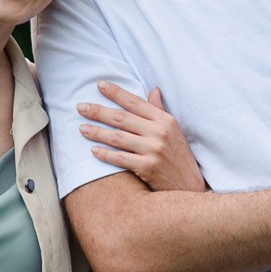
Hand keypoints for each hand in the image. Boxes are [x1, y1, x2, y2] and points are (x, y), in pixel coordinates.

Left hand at [78, 83, 208, 192]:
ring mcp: (153, 150)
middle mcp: (159, 132)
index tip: (99, 85)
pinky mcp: (148, 167)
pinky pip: (120, 158)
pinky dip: (105, 154)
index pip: (135, 102)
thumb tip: (153, 90)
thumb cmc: (179, 157)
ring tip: (81, 128)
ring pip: (118, 137)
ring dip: (97, 132)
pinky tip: (93, 150)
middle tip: (80, 107)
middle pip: (122, 118)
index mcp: (165, 120)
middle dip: (98, 111)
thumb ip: (160, 110)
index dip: (116, 92)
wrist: (190, 186)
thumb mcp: (174, 131)